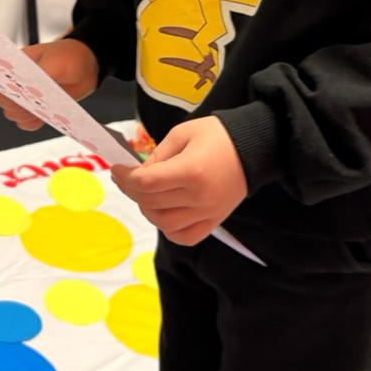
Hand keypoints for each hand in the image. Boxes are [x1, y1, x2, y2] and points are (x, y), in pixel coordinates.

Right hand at [0, 38, 99, 129]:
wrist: (87, 68)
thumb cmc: (69, 57)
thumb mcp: (56, 61)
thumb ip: (42, 73)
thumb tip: (29, 89)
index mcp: (18, 65)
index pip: (0, 80)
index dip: (5, 89)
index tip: (20, 94)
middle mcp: (19, 82)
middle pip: (4, 101)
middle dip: (16, 106)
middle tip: (33, 104)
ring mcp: (28, 96)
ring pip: (14, 114)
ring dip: (24, 116)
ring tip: (41, 111)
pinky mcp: (38, 108)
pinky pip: (27, 123)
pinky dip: (32, 124)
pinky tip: (43, 119)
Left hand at [110, 116, 247, 245]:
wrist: (254, 148)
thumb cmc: (217, 135)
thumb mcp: (182, 134)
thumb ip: (157, 156)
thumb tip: (138, 175)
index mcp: (190, 171)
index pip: (147, 182)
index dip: (125, 177)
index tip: (116, 169)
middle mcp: (198, 197)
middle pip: (151, 202)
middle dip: (131, 190)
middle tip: (125, 179)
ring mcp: (207, 213)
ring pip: (163, 224)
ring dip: (146, 210)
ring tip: (144, 194)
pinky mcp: (214, 221)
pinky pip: (184, 237)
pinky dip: (168, 229)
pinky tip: (162, 214)